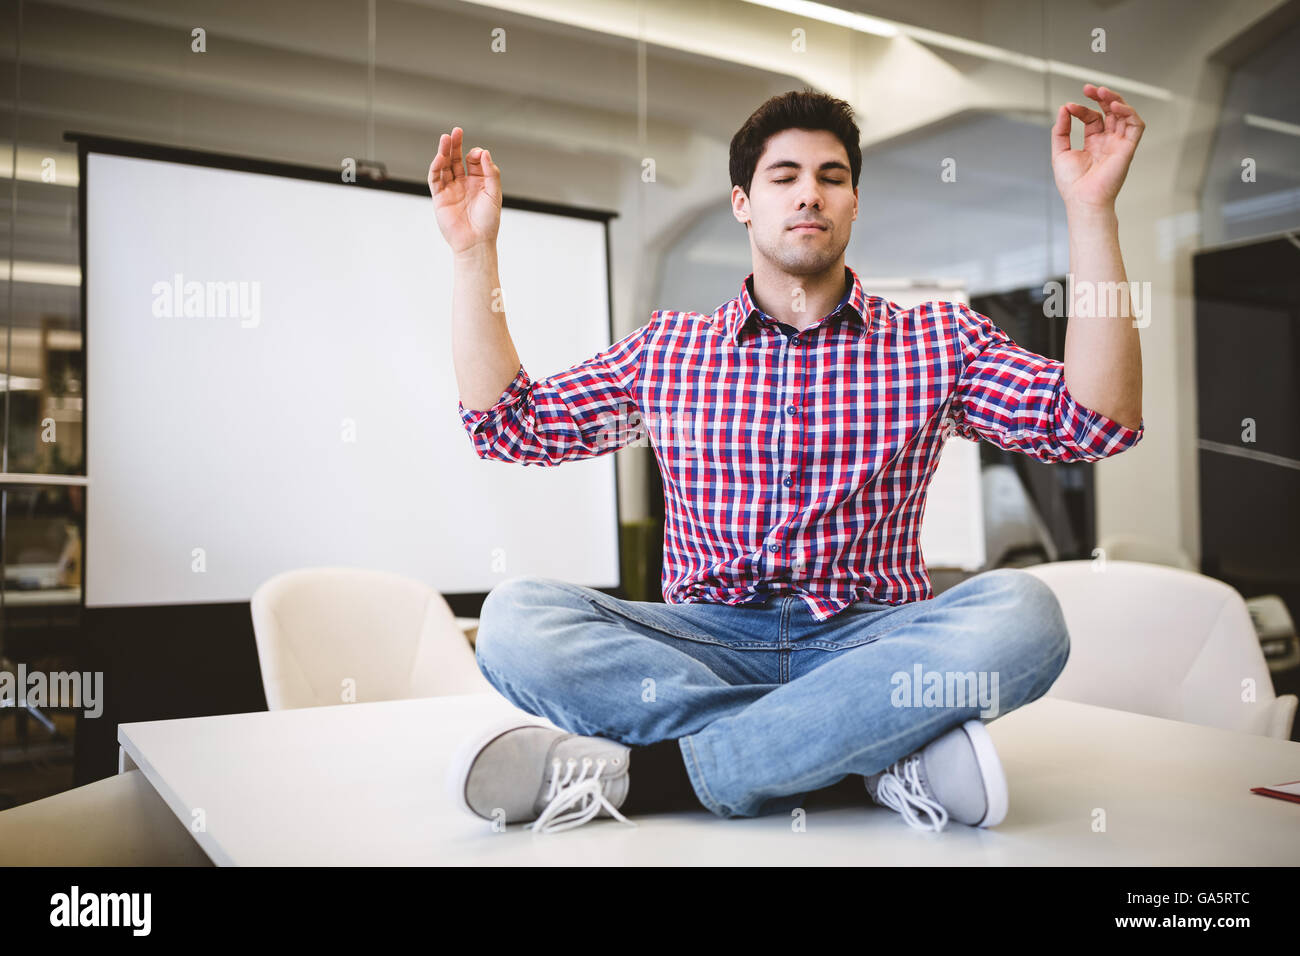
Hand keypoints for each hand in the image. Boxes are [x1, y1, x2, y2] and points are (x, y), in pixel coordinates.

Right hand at [428, 127, 500, 255]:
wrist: (476, 242)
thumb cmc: (488, 222)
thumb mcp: (494, 194)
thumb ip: (491, 172)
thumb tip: (484, 153)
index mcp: (478, 183)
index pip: (473, 161)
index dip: (475, 154)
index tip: (478, 155)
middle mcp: (464, 184)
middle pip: (457, 159)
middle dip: (456, 145)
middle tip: (456, 131)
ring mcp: (451, 189)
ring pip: (445, 166)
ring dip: (444, 152)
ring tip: (445, 138)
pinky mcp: (440, 197)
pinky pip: (435, 179)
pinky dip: (436, 167)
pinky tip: (440, 157)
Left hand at [1051, 84, 1144, 210]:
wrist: (1083, 200)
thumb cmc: (1072, 184)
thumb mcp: (1060, 152)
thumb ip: (1061, 131)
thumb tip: (1063, 109)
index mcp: (1093, 143)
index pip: (1092, 117)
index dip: (1082, 109)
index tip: (1068, 107)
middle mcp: (1108, 142)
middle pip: (1110, 112)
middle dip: (1101, 97)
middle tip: (1088, 88)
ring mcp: (1119, 144)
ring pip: (1124, 114)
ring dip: (1115, 100)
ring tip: (1102, 92)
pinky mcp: (1128, 148)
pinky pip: (1136, 125)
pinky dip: (1129, 113)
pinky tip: (1115, 107)